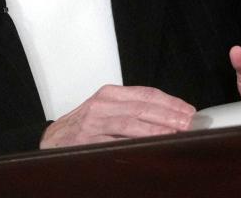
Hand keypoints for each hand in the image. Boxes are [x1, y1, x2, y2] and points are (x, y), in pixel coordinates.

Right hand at [39, 85, 194, 148]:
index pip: (147, 93)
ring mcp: (93, 122)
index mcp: (110, 94)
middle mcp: (102, 104)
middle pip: (142, 107)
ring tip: (175, 134)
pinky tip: (149, 146)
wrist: (52, 140)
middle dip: (169, 115)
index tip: (189, 111)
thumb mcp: (107, 111)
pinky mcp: (86, 140)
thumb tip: (168, 118)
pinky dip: (134, 143)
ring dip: (156, 129)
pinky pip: (114, 142)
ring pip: (130, 123)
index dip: (170, 102)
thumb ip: (132, 111)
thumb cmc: (83, 126)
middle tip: (188, 123)